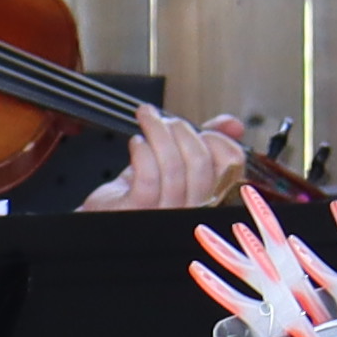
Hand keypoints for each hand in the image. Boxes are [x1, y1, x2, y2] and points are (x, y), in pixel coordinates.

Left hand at [92, 107, 253, 213]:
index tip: (204, 128)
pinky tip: (136, 144)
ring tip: (147, 119)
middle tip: (166, 120)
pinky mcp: (139, 211)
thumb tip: (232, 124)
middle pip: (201, 162)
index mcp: (210, 200)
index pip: (231, 167)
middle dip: (182, 130)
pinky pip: (148, 175)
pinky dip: (142, 151)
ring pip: (173, 166)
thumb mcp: (176, 166)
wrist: (104, 217)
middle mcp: (193, 212)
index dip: (219, 140)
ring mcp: (166, 215)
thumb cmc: (140, 195)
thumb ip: (204, 143)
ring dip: (158, 132)